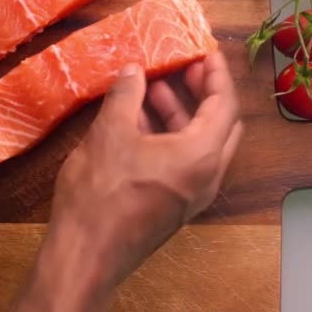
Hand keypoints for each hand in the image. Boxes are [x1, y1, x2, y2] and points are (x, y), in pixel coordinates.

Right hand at [0, 52, 240, 311]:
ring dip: (181, 116)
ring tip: (153, 91)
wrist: (86, 257)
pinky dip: (170, 139)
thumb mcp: (110, 134)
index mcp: (201, 157)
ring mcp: (191, 196)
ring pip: (199, 145)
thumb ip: (126, 95)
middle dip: (203, 94)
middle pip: (218, 125)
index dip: (216, 74)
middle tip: (184, 70)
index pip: (224, 105)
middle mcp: (206, 178)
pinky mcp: (173, 207)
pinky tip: (139, 124)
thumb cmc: (101, 197)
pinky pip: (183, 164)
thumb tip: (133, 72)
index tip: (205, 54)